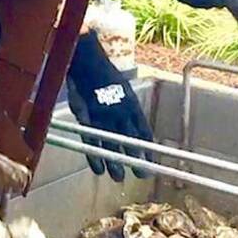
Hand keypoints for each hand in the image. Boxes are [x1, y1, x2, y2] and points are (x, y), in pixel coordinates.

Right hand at [66, 31, 154, 181]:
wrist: (85, 59)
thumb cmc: (102, 71)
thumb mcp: (121, 87)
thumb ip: (126, 105)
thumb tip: (131, 121)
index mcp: (131, 104)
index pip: (143, 131)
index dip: (147, 147)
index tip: (152, 161)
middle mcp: (120, 112)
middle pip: (130, 141)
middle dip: (137, 160)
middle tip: (142, 176)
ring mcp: (102, 115)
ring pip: (111, 144)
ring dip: (116, 162)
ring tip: (119, 178)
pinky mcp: (85, 117)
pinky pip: (91, 141)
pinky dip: (94, 156)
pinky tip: (98, 169)